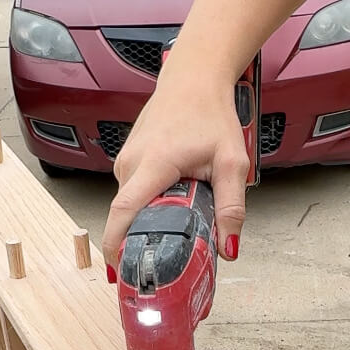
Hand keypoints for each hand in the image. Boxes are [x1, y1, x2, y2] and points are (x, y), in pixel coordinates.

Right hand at [101, 57, 249, 266]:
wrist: (193, 78)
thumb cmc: (210, 113)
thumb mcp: (232, 162)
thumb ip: (232, 207)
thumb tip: (229, 248)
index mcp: (154, 163)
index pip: (124, 212)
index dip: (117, 245)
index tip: (122, 271)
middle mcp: (131, 163)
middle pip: (126, 216)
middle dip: (139, 244)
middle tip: (163, 267)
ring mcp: (125, 161)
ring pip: (129, 207)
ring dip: (147, 224)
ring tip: (173, 233)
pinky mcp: (127, 162)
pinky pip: (131, 195)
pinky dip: (146, 208)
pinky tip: (168, 209)